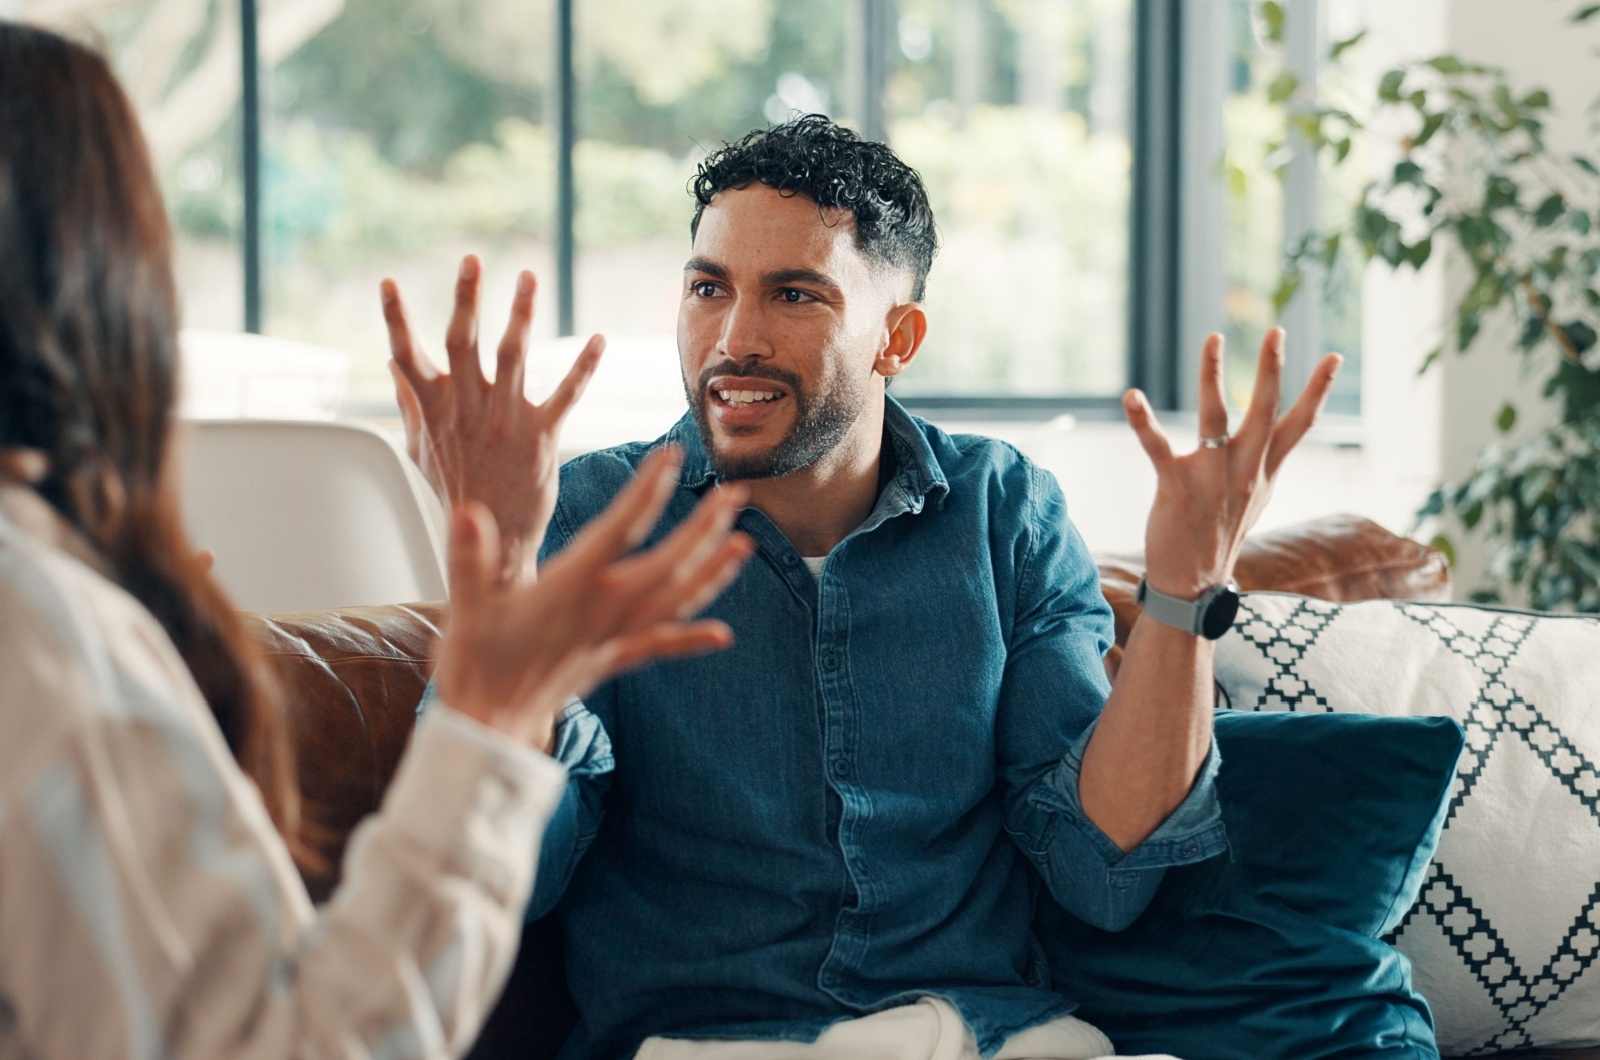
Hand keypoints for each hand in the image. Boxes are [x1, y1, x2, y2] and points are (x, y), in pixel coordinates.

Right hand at [382, 254, 603, 582]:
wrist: (492, 538)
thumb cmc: (455, 490)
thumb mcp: (420, 449)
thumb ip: (410, 403)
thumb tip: (393, 365)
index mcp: (436, 410)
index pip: (408, 357)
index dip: (396, 319)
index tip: (389, 282)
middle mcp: (468, 410)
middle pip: (464, 344)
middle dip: (466, 299)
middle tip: (471, 259)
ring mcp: (505, 421)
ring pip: (513, 356)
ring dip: (520, 314)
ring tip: (528, 277)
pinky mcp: (541, 437)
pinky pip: (565, 395)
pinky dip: (583, 366)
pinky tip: (598, 338)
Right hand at [436, 446, 753, 752]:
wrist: (489, 725)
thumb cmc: (476, 663)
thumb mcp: (466, 605)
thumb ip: (468, 557)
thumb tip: (466, 511)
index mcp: (571, 587)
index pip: (619, 529)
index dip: (648, 491)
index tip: (672, 457)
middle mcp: (603, 611)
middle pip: (667, 564)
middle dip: (704, 528)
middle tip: (736, 495)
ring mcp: (614, 637)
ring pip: (675, 601)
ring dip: (712, 572)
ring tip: (745, 545)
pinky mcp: (613, 660)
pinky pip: (661, 646)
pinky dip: (693, 639)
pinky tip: (724, 636)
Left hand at [1123, 328, 1340, 597]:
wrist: (1193, 584)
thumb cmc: (1220, 535)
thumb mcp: (1254, 498)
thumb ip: (1264, 464)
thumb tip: (1279, 439)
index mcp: (1265, 471)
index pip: (1300, 425)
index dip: (1318, 390)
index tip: (1334, 355)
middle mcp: (1245, 472)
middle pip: (1266, 412)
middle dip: (1271, 369)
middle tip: (1276, 330)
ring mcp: (1213, 479)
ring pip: (1217, 418)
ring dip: (1213, 376)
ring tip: (1213, 338)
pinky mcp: (1177, 488)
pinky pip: (1159, 448)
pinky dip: (1144, 421)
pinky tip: (1132, 396)